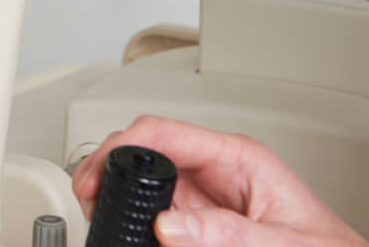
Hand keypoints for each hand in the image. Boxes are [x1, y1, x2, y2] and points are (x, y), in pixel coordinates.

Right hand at [70, 116, 368, 246]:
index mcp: (240, 157)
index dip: (123, 146)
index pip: (167, 132)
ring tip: (97, 213)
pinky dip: (138, 219)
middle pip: (149, 150)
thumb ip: (226, 234)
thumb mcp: (282, 243)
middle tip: (85, 195)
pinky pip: (162, 212)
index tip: (97, 172)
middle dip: (110, 166)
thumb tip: (168, 224)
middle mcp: (220, 171)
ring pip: (149, 181)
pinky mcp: (204, 222)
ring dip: (119, 192)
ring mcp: (209, 196)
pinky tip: (127, 229)